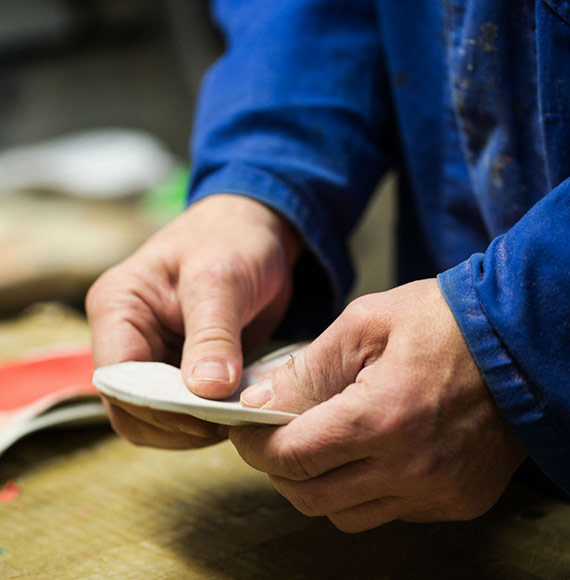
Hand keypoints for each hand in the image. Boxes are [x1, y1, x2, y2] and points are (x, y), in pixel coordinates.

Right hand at [86, 194, 298, 448]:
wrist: (256, 231)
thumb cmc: (232, 240)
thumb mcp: (221, 280)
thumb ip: (212, 335)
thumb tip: (206, 392)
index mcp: (118, 308)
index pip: (117, 379)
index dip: (157, 407)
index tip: (208, 416)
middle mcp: (126, 336)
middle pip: (131, 407)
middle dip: (177, 423)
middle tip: (229, 423)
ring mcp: (153, 354)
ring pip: (155, 417)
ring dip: (193, 428)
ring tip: (238, 419)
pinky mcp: (180, 366)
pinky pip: (183, 410)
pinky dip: (207, 418)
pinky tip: (237, 412)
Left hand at [230, 279, 526, 531]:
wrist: (519, 341)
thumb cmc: (442, 322)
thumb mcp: (364, 325)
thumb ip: (307, 369)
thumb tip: (262, 401)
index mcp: (384, 417)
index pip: (294, 457)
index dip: (257, 446)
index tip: (245, 431)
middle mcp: (412, 468)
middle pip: (312, 496)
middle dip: (280, 470)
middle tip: (274, 439)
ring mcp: (439, 492)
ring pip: (347, 514)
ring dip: (320, 485)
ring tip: (318, 446)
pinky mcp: (458, 500)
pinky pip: (390, 511)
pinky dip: (363, 490)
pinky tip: (366, 454)